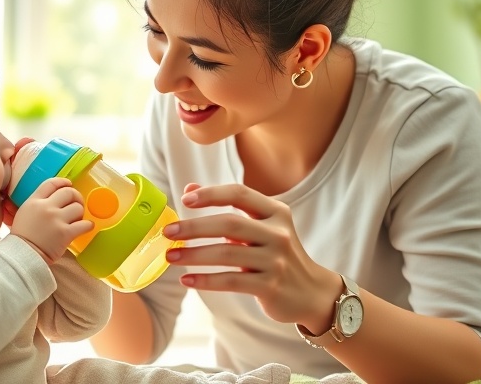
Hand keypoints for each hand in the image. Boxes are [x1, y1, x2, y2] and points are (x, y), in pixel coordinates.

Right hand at [10, 177, 90, 262]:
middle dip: (76, 197)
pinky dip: (88, 225)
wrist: (23, 255)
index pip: (51, 183)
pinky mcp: (66, 233)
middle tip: (76, 204)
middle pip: (69, 192)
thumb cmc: (22, 237)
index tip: (69, 184)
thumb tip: (51, 199)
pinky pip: (84, 224)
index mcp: (34, 201)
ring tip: (77, 219)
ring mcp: (57, 220)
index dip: (63, 182)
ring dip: (80, 213)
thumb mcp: (23, 213)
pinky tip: (86, 227)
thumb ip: (36, 204)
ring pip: (78, 207)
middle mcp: (46, 207)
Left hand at [161, 183, 342, 331]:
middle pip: (229, 223)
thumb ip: (229, 207)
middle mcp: (278, 233)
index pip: (239, 194)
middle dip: (194, 227)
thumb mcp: (261, 226)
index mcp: (276, 212)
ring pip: (227, 253)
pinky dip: (206, 280)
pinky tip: (187, 280)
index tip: (184, 199)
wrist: (312, 293)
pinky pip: (231, 281)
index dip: (211, 194)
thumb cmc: (277, 255)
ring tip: (171, 256)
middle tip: (168, 232)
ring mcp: (276, 260)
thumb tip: (190, 188)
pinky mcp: (270, 286)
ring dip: (194, 255)